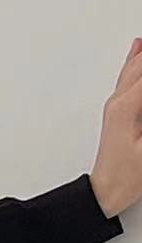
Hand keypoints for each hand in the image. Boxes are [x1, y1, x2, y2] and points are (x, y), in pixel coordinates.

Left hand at [89, 39, 141, 217]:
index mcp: (126, 106)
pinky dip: (138, 64)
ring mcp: (116, 105)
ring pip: (134, 68)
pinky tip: (138, 51)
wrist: (105, 192)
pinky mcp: (119, 111)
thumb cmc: (126, 176)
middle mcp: (118, 101)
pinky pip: (130, 78)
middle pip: (140, 66)